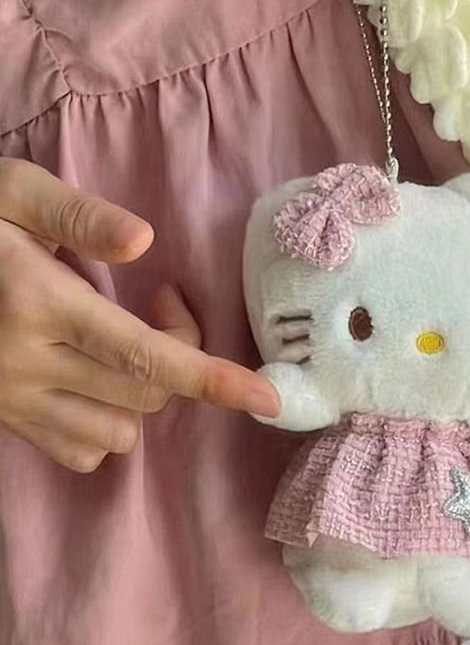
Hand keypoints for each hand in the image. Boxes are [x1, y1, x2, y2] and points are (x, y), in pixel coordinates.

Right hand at [0, 158, 279, 472]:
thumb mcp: (8, 193)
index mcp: (37, 304)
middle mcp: (26, 366)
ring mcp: (10, 403)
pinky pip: (79, 452)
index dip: (213, 380)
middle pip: (145, 396)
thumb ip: (77, 216)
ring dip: (142, 396)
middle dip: (179, 361)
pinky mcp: (2, 421)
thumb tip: (145, 242)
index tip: (268, 400)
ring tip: (120, 346)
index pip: (144, 358)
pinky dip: (104, 426)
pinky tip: (92, 381)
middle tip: (160, 306)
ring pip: (118, 434)